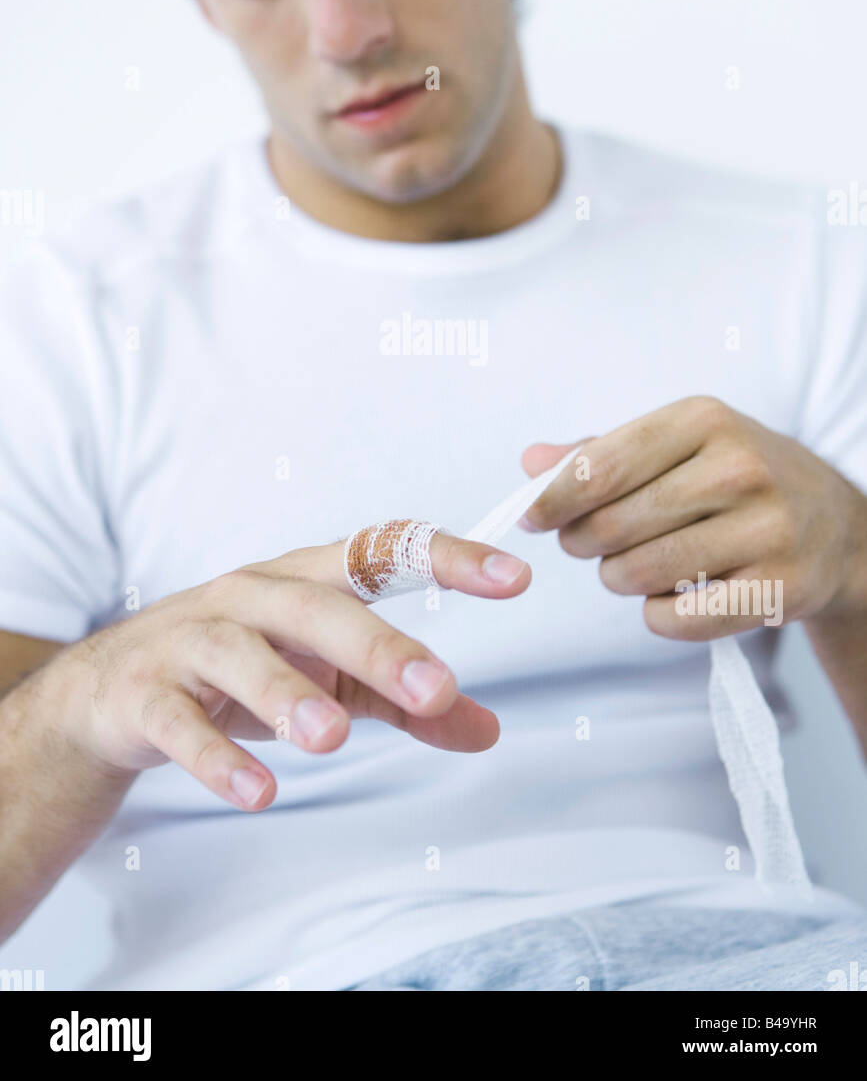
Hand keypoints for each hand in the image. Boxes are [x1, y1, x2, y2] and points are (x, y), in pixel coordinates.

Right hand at [50, 533, 529, 810]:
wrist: (110, 691)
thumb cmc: (238, 666)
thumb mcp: (328, 677)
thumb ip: (403, 701)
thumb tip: (486, 728)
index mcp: (305, 580)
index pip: (382, 552)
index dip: (447, 558)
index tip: (514, 579)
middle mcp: (250, 597)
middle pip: (316, 607)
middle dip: (378, 646)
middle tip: (437, 688)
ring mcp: (192, 642)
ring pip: (241, 655)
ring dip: (287, 695)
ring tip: (332, 739)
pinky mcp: (146, 695)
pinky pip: (180, 722)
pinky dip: (218, 757)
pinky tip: (258, 792)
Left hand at [519, 395, 866, 640]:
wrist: (838, 526)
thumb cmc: (738, 478)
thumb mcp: (678, 443)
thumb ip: (601, 452)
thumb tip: (531, 464)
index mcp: (704, 420)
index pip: (601, 467)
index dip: (552, 499)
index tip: (532, 517)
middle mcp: (738, 469)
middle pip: (610, 524)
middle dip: (582, 542)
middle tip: (588, 544)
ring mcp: (764, 530)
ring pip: (637, 573)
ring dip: (617, 578)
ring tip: (632, 566)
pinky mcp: (778, 588)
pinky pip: (676, 620)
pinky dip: (655, 616)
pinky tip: (667, 598)